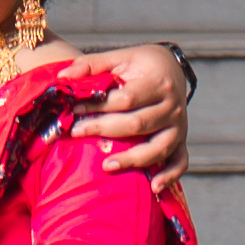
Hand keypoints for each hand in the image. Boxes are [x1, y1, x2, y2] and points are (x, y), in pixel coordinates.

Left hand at [65, 44, 191, 194]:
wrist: (173, 69)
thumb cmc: (142, 65)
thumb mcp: (120, 57)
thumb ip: (92, 65)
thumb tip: (63, 76)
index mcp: (158, 82)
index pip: (126, 99)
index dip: (99, 106)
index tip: (75, 109)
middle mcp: (173, 106)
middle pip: (138, 124)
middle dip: (104, 129)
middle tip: (77, 132)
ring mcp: (179, 126)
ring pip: (158, 148)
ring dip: (133, 159)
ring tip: (107, 166)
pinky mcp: (182, 141)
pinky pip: (180, 162)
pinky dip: (170, 176)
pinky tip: (154, 187)